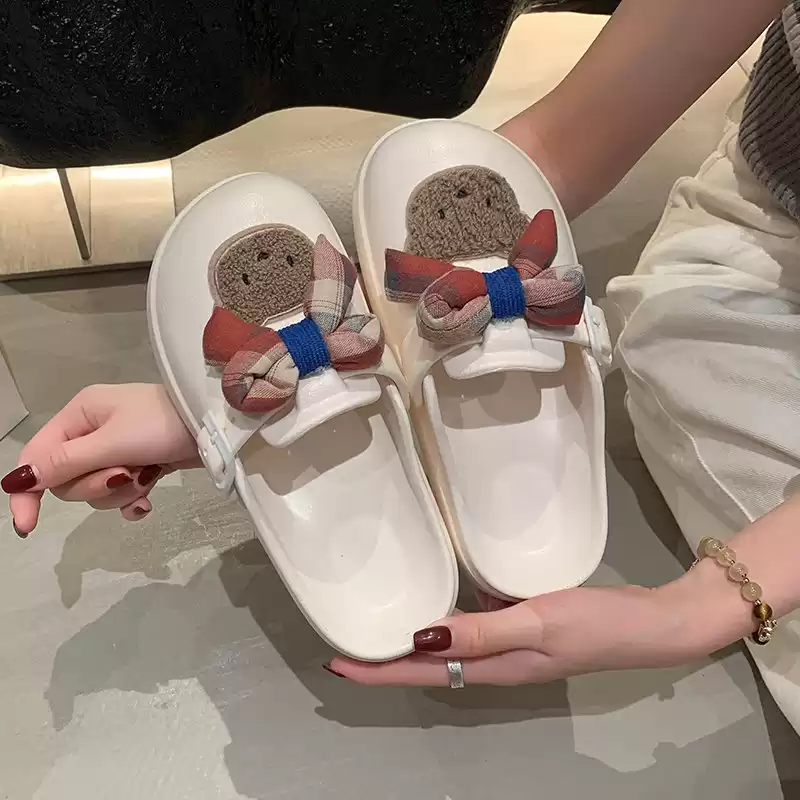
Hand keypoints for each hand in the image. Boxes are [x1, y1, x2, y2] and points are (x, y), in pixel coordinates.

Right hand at [3, 384, 198, 534]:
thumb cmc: (163, 424)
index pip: (36, 458)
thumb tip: (18, 480)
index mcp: (79, 416)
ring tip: (147, 476)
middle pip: (69, 479)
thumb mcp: (112, 442)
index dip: (28, 492)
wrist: (215, 424)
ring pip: (98, 490)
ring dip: (122, 491)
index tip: (27, 525)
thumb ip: (67, 462)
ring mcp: (118, 449)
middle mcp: (93, 431)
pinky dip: (133, 500)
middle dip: (96, 486)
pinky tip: (148, 503)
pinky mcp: (141, 464)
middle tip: (125, 475)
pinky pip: (123, 494)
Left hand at [329, 584, 705, 685]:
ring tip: (383, 615)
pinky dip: (450, 612)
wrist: (651, 622)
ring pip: (449, 642)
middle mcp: (494, 659)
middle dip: (387, 657)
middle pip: (429, 662)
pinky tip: (442, 588)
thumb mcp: (536, 624)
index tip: (337, 664)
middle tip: (349, 637)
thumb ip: (481, 631)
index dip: (379, 671)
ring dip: (415, 634)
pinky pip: (474, 621)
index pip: (422, 672)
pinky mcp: (523, 623)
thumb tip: (420, 635)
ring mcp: (510, 643)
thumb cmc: (595, 624)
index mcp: (492, 667)